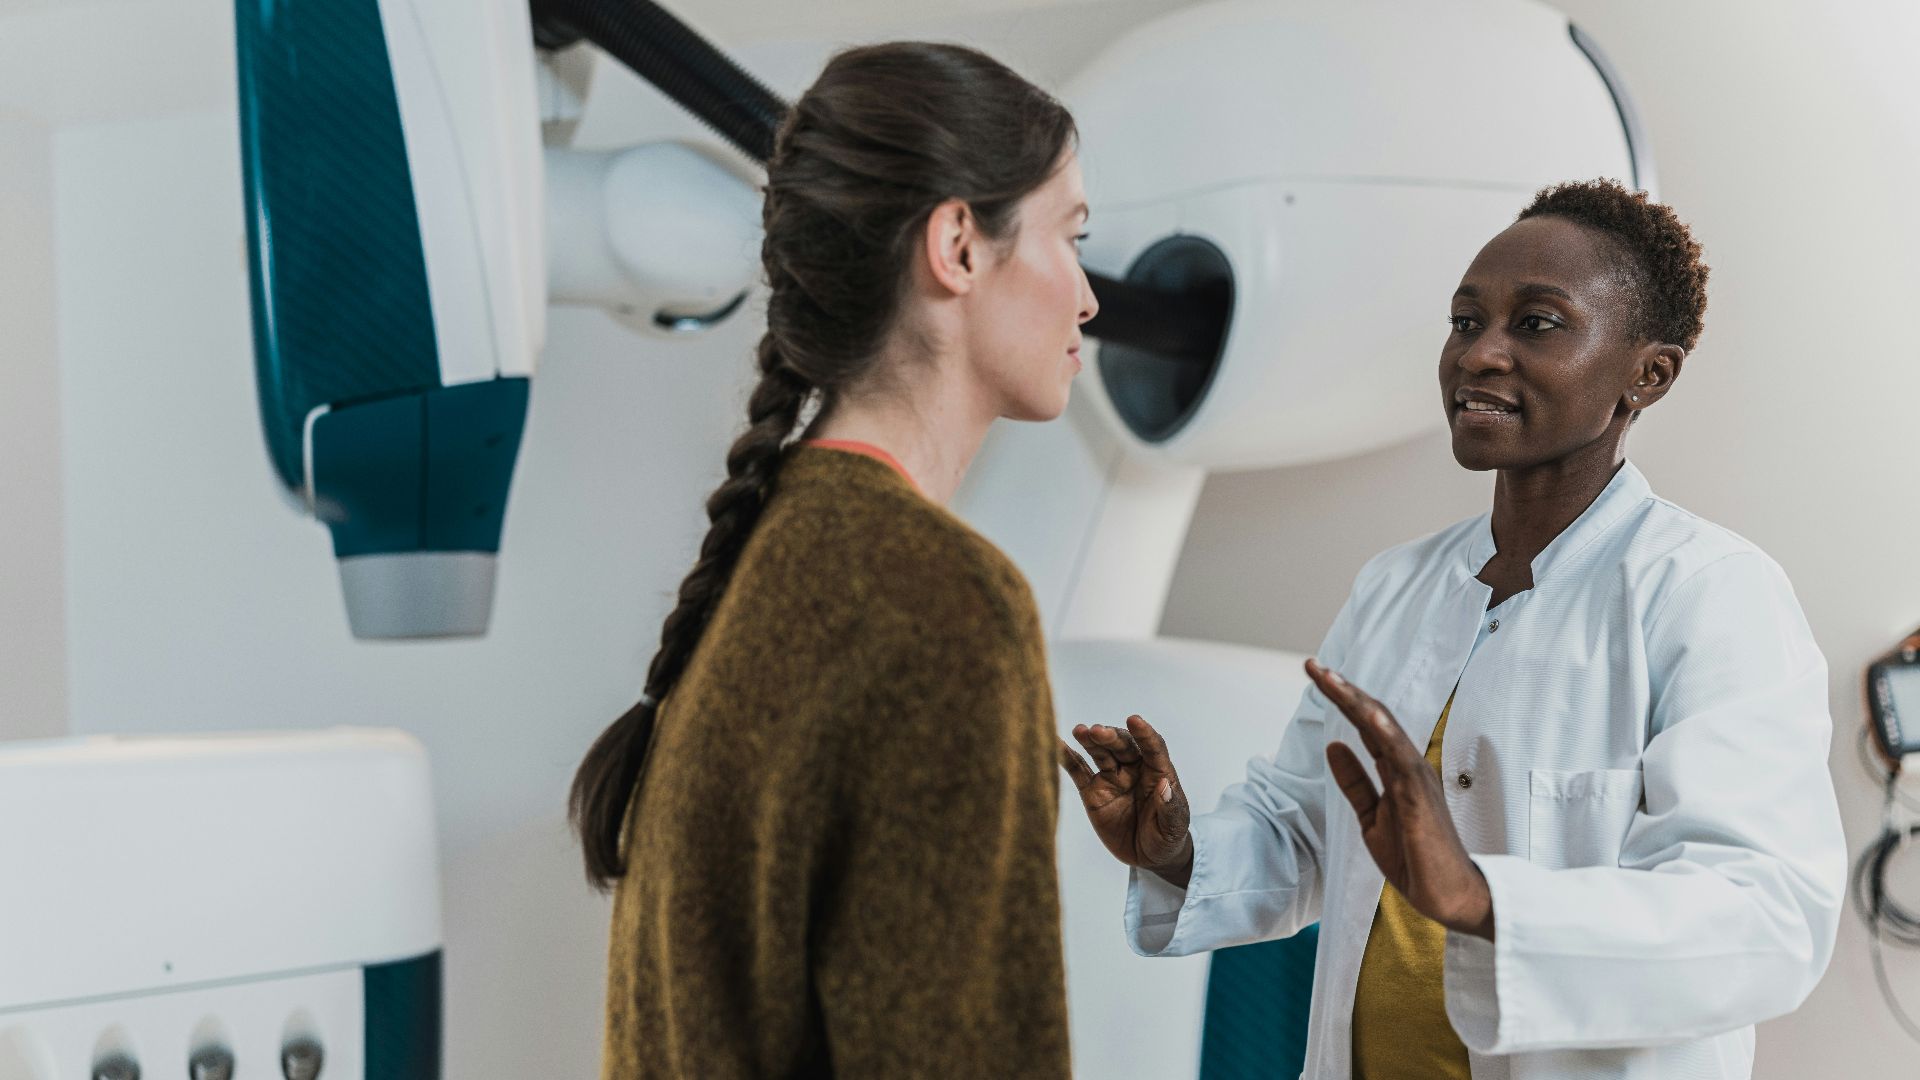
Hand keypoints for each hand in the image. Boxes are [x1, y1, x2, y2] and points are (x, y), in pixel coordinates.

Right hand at [1058, 715, 1194, 886]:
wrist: (1148, 856)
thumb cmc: (1167, 837)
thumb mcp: (1175, 826)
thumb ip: (1170, 806)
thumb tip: (1164, 785)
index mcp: (1158, 772)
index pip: (1153, 748)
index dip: (1145, 734)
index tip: (1135, 720)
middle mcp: (1134, 770)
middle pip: (1123, 746)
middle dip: (1111, 737)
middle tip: (1098, 732)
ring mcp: (1112, 779)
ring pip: (1101, 753)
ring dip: (1091, 741)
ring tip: (1080, 731)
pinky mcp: (1093, 791)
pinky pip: (1079, 771)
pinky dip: (1067, 757)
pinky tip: (1056, 744)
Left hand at [1307, 658, 1494, 939]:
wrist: (1447, 897)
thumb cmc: (1416, 858)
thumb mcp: (1371, 817)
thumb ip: (1355, 782)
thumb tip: (1334, 745)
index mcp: (1397, 769)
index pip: (1367, 724)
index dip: (1342, 698)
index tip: (1316, 674)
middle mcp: (1409, 766)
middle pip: (1374, 717)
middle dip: (1343, 690)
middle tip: (1312, 665)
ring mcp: (1417, 779)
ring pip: (1385, 730)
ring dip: (1357, 702)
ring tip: (1330, 678)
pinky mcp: (1420, 799)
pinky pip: (1402, 761)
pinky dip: (1386, 735)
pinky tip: (1368, 716)